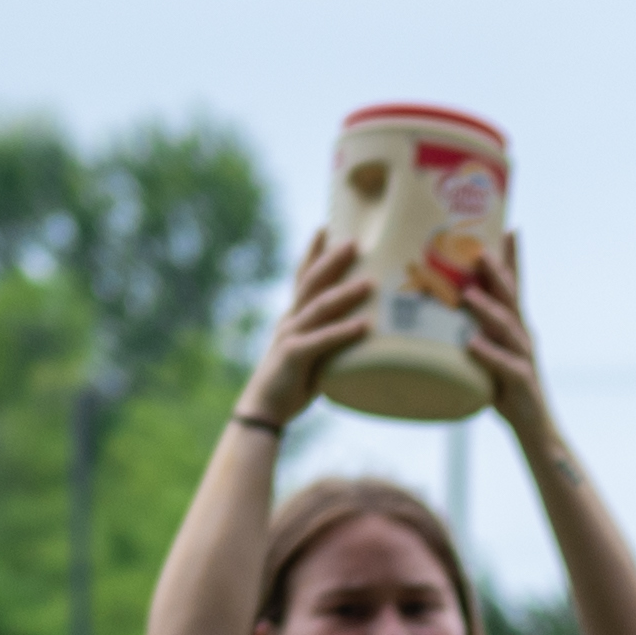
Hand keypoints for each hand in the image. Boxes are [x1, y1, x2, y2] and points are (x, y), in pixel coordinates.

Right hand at [246, 230, 369, 424]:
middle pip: (311, 282)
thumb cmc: (293, 383)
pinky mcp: (294, 356)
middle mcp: (290, 319)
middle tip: (355, 241)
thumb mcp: (314, 354)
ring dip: (346, 293)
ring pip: (319, 307)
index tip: (326, 226)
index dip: (313, 251)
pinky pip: (322, 340)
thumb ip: (332, 338)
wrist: (264, 409)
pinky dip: (344, 332)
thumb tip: (364, 329)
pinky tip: (365, 326)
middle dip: (332, 260)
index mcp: (293, 316)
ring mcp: (291, 335)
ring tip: (370, 283)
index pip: (302, 276)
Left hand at [454, 234, 552, 434]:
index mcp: (515, 327)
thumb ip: (473, 331)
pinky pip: (504, 364)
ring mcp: (524, 358)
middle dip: (497, 273)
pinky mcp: (521, 382)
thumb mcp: (488, 354)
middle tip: (479, 251)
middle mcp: (523, 336)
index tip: (511, 228)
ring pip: (507, 327)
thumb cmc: (506, 389)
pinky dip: (488, 353)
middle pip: (511, 298)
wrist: (534, 429)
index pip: (515, 286)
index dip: (513, 259)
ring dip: (487, 309)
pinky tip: (472, 343)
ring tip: (468, 295)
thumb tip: (443, 311)